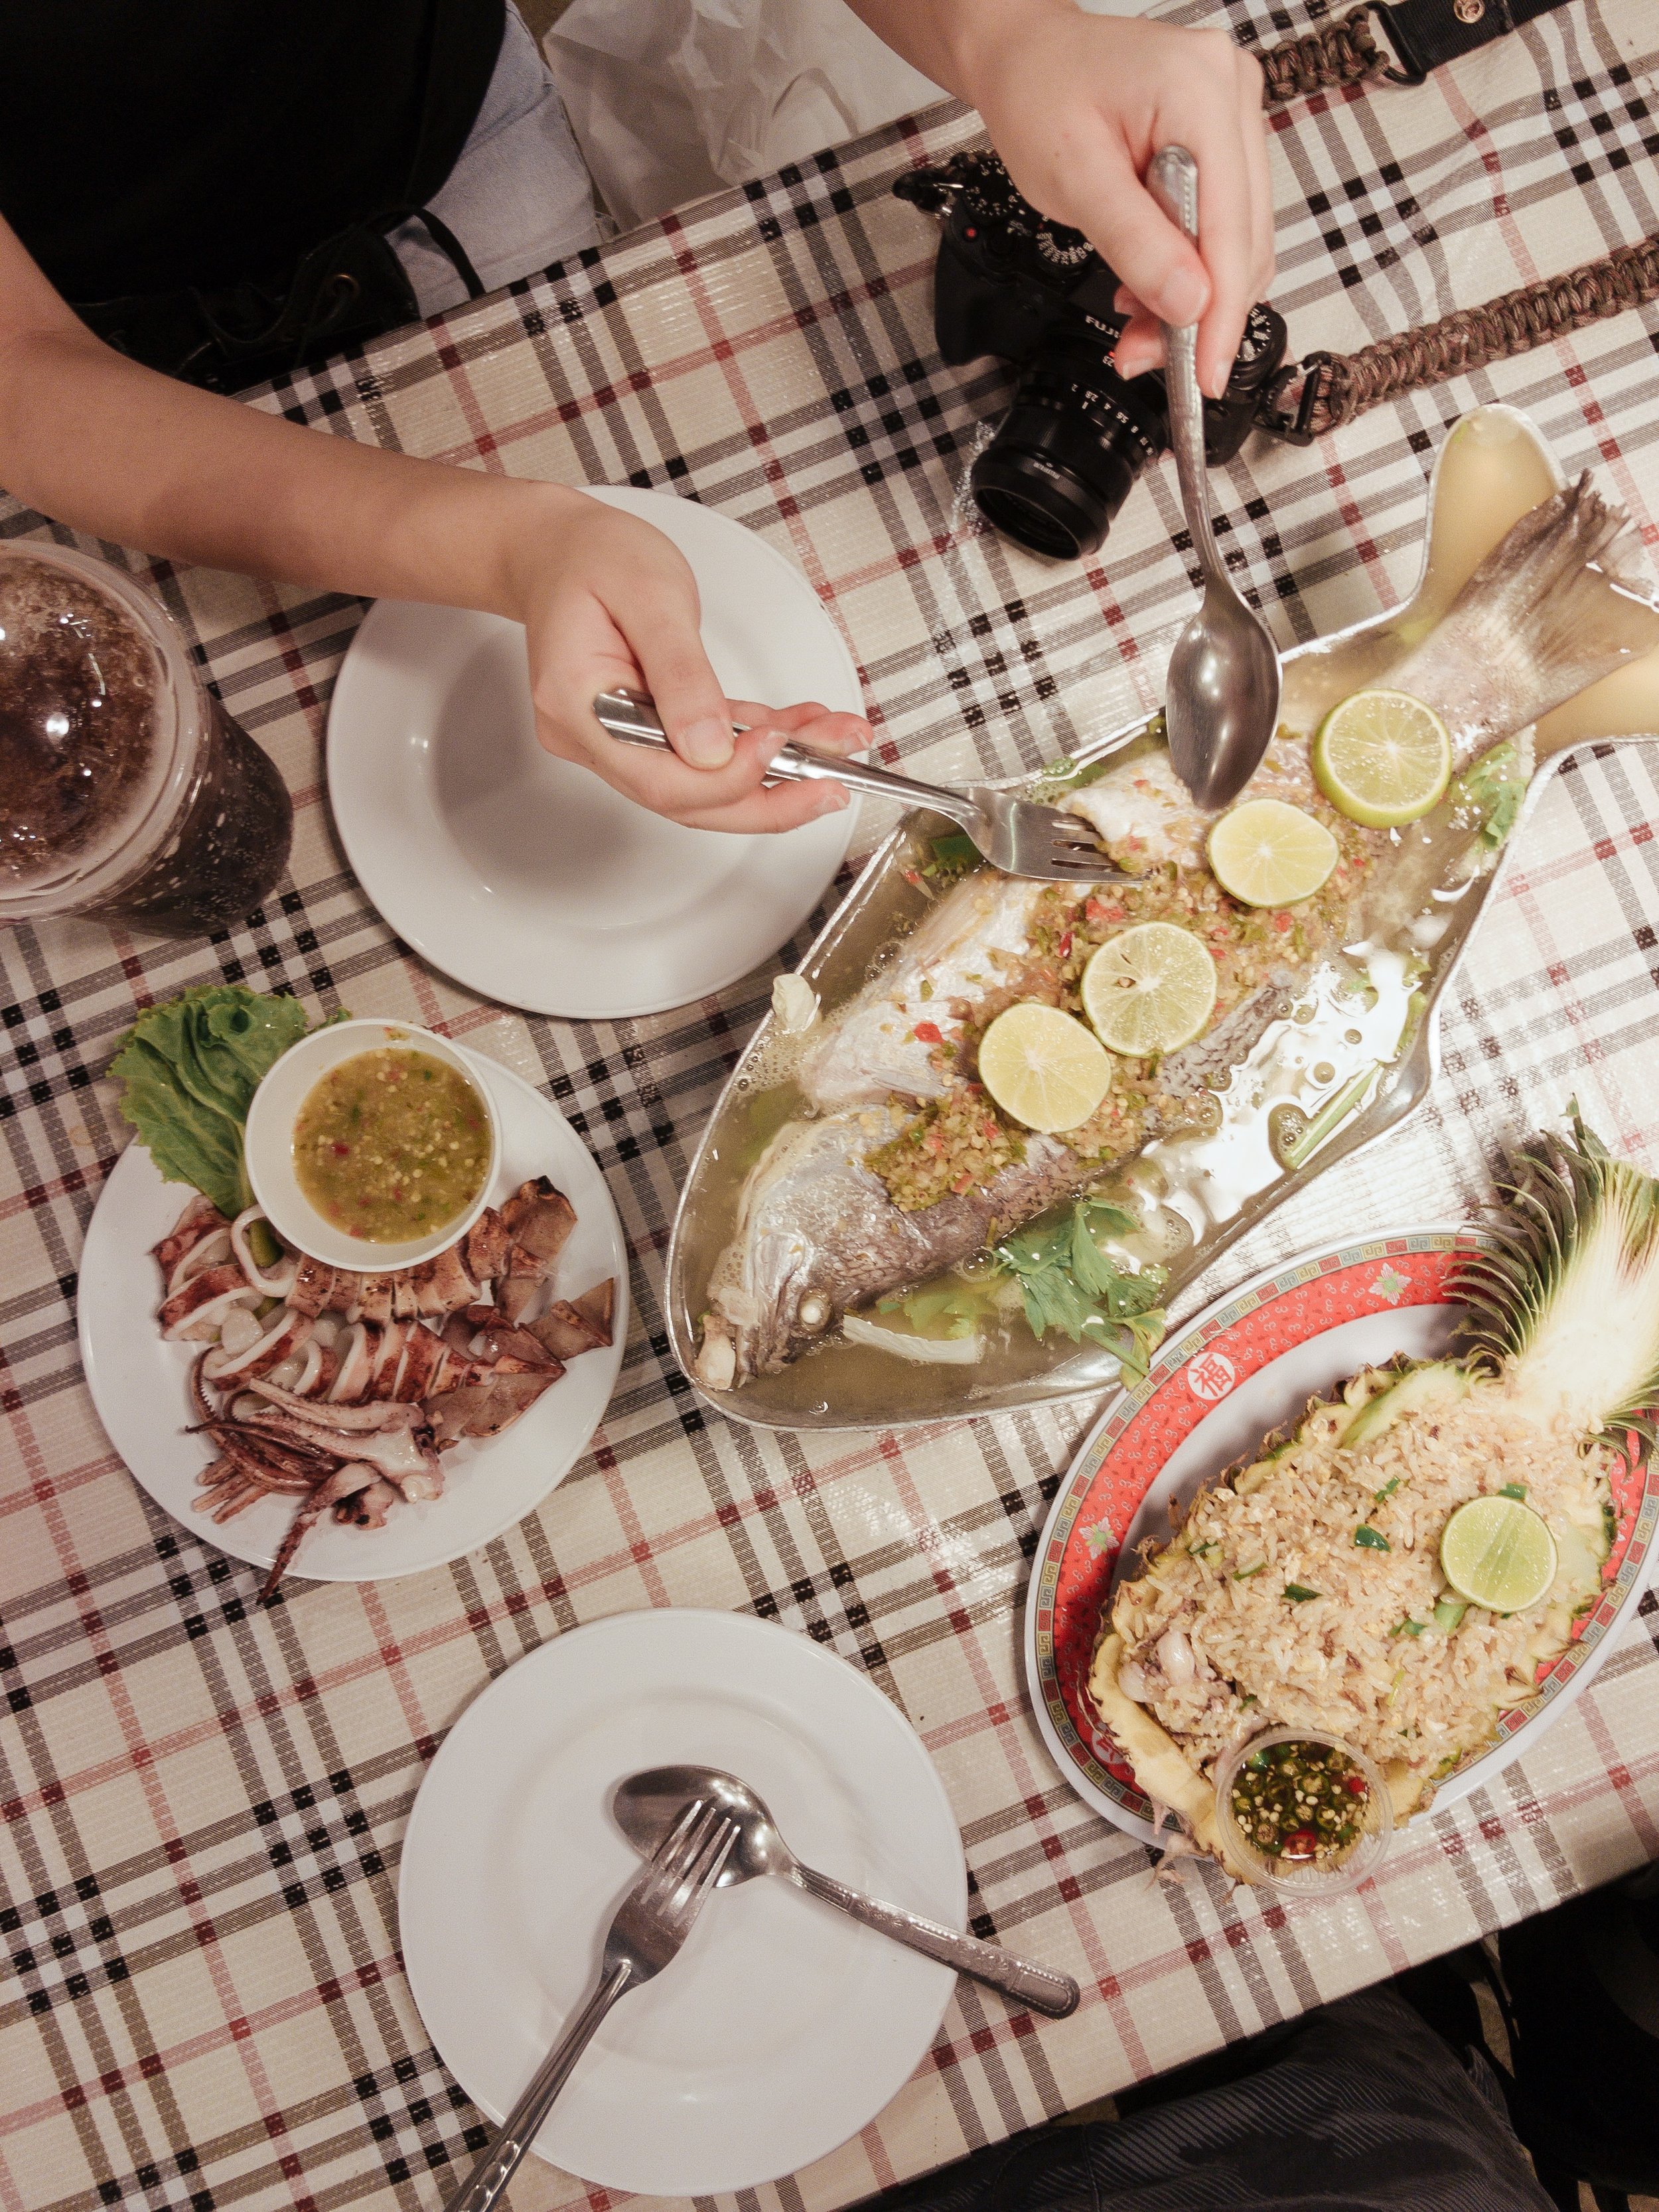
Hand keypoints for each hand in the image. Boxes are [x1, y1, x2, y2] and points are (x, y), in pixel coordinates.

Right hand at [504, 486, 870, 831]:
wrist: (563, 547)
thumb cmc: (594, 557)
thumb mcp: (649, 597)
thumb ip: (681, 673)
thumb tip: (710, 747)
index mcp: (577, 707)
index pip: (658, 779)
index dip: (727, 778)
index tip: (779, 745)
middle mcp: (593, 737)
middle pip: (685, 799)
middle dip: (766, 798)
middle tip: (829, 787)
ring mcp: (617, 739)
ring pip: (703, 782)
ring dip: (774, 771)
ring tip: (833, 742)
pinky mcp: (647, 729)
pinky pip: (706, 752)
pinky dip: (756, 742)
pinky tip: (802, 727)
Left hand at [952, 1, 1273, 397]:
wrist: (1027, 57)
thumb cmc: (1039, 95)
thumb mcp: (1074, 179)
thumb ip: (1135, 243)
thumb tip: (1190, 304)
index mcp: (1199, 89)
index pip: (1232, 225)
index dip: (1221, 313)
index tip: (1203, 374)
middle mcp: (1230, 93)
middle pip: (1244, 237)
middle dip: (1199, 312)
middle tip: (1145, 357)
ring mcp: (1232, 112)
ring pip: (1237, 238)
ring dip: (1191, 297)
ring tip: (1136, 326)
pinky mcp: (1221, 136)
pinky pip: (1221, 221)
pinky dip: (1187, 267)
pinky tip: (1147, 284)